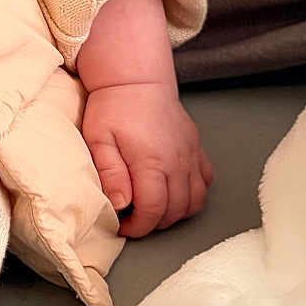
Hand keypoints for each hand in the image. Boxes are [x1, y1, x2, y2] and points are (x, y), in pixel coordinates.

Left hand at [81, 81, 213, 237]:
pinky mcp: (197, 148)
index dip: (138, 227)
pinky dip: (193, 194)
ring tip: (151, 207)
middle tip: (133, 218)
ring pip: (195, 201)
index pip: (153, 210)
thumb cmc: (113, 107)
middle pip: (175, 210)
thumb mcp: (99, 139)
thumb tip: (120, 204)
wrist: (137, 78)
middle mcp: (178, 161)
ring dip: (175, 213)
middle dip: (154, 223)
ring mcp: (191, 155)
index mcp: (152, 161)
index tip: (122, 226)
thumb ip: (110, 174)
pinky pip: (205, 182)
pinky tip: (173, 190)